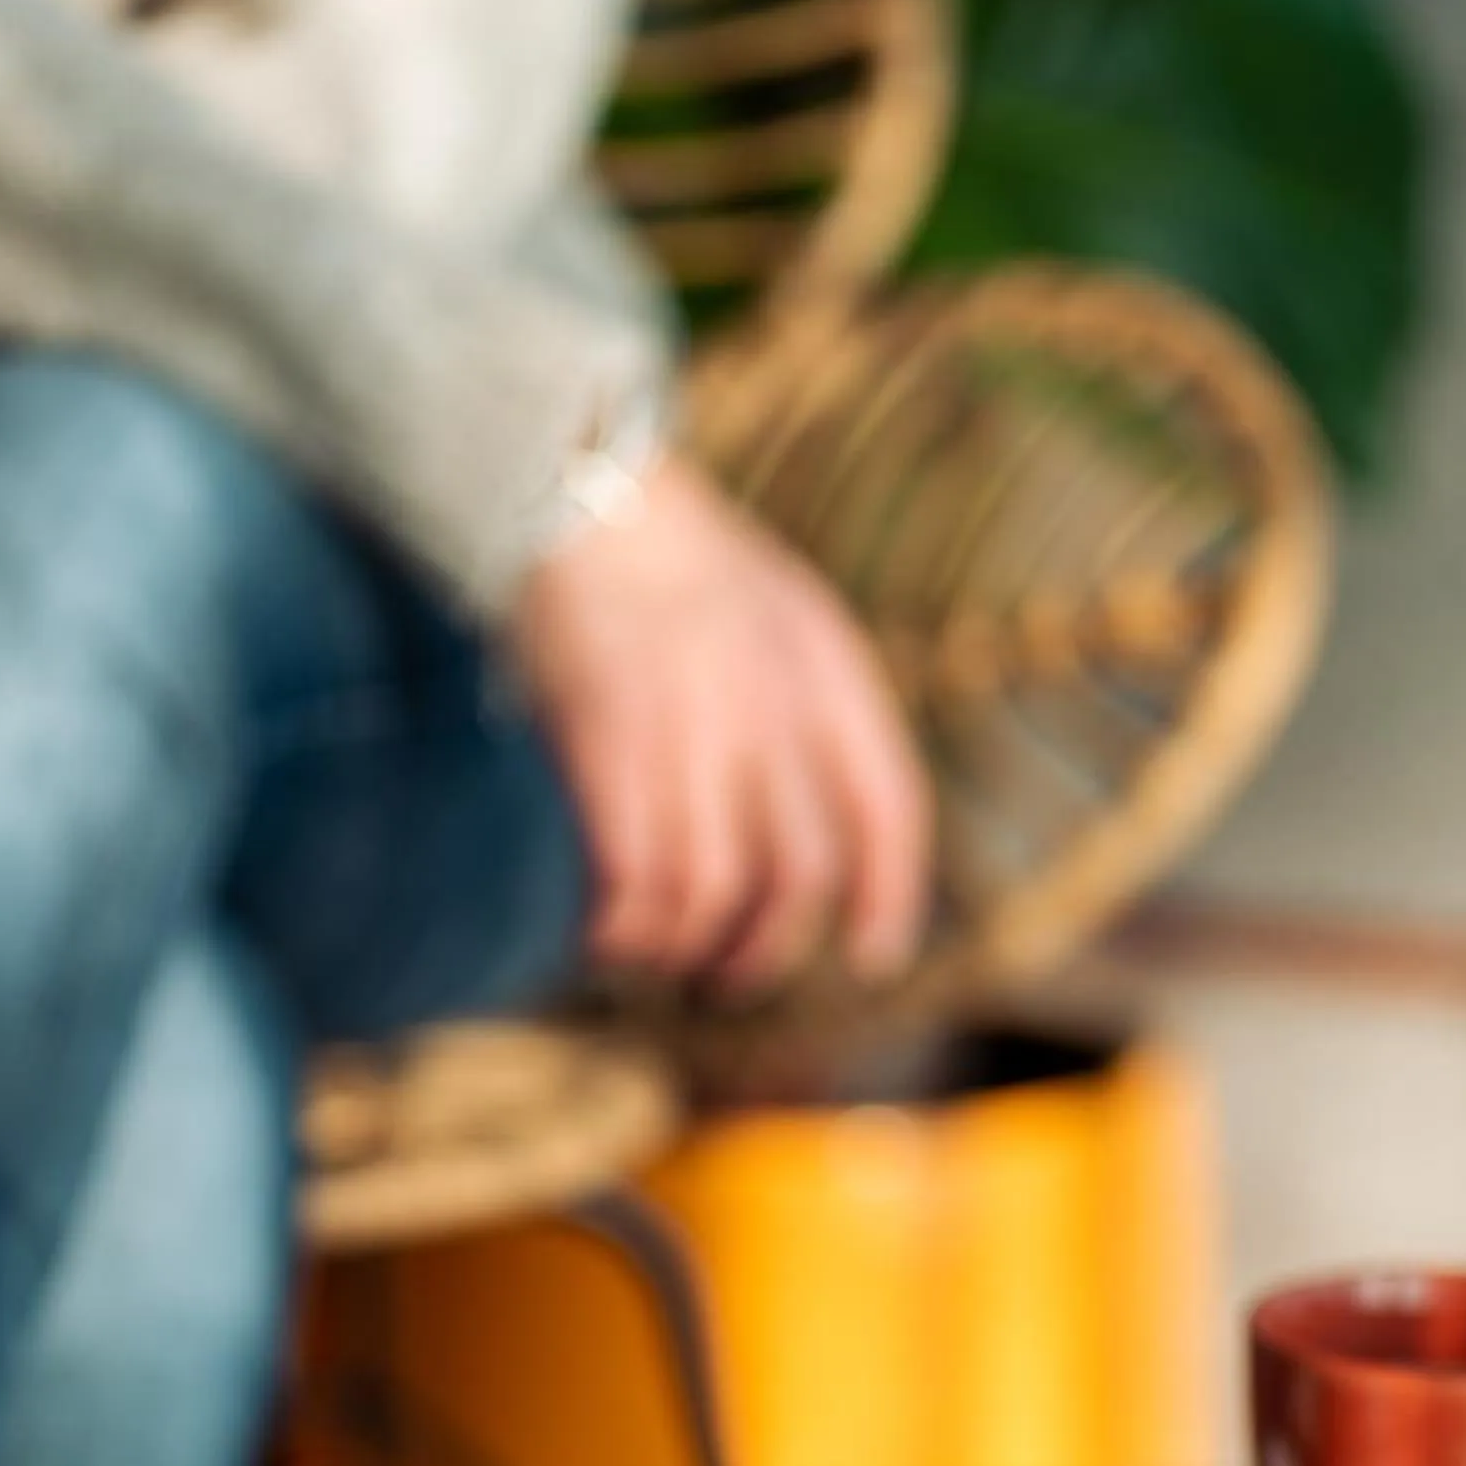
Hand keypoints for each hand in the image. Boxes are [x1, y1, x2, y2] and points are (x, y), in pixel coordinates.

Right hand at [507, 454, 931, 993]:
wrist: (575, 492)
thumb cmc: (666, 555)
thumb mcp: (772, 608)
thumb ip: (804, 702)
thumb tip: (803, 826)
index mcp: (825, 665)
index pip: (886, 808)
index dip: (889, 896)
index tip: (872, 955)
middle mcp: (772, 702)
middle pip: (796, 874)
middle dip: (767, 949)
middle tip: (732, 974)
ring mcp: (694, 725)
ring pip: (711, 893)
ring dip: (683, 946)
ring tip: (653, 953)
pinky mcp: (613, 745)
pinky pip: (635, 879)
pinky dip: (622, 927)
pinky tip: (603, 931)